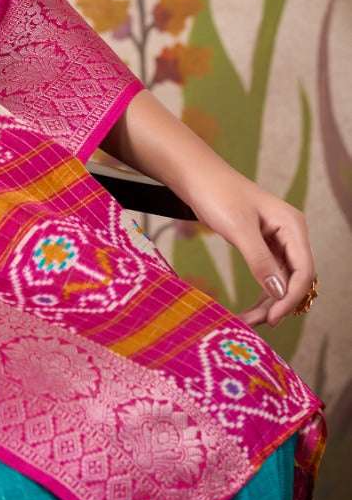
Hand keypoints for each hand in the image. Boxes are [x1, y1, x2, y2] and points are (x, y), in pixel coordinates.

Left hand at [188, 169, 315, 327]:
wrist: (195, 175)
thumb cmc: (216, 193)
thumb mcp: (237, 227)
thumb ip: (260, 260)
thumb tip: (280, 293)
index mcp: (292, 225)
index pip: (304, 271)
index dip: (291, 298)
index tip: (272, 318)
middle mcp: (290, 234)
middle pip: (296, 279)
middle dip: (279, 304)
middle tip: (256, 324)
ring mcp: (277, 240)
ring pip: (282, 281)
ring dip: (269, 302)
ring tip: (248, 321)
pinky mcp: (262, 245)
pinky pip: (269, 275)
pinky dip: (261, 292)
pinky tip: (248, 309)